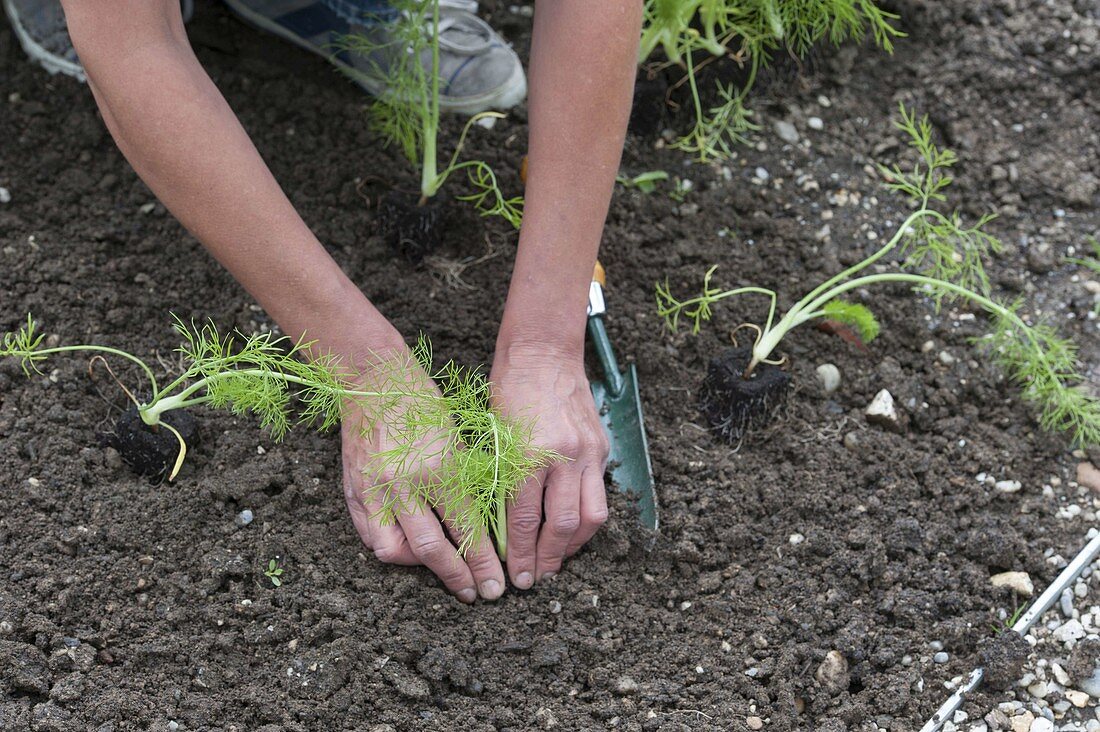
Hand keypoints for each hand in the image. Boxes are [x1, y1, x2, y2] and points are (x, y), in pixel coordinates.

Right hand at [340, 354, 506, 602]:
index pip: (466, 529)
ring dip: (421, 567)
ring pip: (396, 550)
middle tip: (477, 594)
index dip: (482, 562)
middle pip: (432, 549)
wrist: (375, 381)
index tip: (495, 585)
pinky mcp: (354, 490)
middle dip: (458, 577)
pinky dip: (392, 548)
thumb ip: (468, 486)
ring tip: (442, 570)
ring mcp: (375, 488)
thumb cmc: (425, 405)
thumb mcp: (458, 441)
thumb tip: (487, 529)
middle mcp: (405, 483)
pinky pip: (371, 536)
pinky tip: (410, 551)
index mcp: (439, 467)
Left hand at [490, 343, 609, 588]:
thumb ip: (502, 479)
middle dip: (548, 558)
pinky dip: (585, 518)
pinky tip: (570, 529)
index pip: (523, 517)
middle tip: (536, 578)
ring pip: (591, 517)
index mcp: (530, 452)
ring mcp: (589, 452)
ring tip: (556, 560)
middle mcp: (565, 455)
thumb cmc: (509, 387)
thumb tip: (502, 527)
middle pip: (562, 525)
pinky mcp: (602, 449)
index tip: (516, 575)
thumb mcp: (495, 434)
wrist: (544, 351)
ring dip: (573, 545)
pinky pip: (599, 495)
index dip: (519, 552)